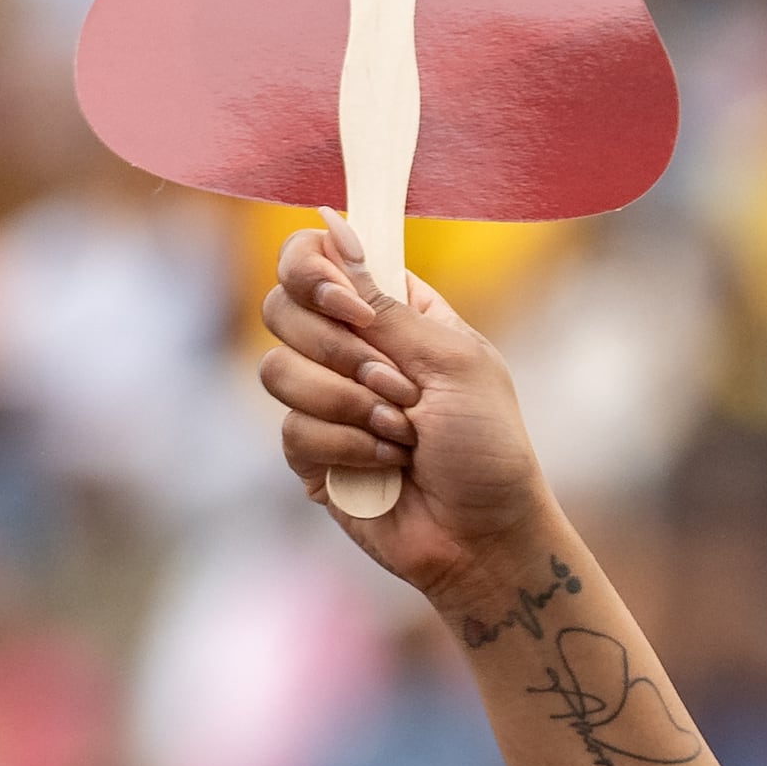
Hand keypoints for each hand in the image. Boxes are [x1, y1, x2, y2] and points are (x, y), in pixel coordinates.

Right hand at [258, 216, 553, 613]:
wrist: (486, 537)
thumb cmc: (490, 450)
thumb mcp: (455, 365)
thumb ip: (388, 305)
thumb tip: (333, 227)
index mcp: (394, 315)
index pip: (317, 258)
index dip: (315, 270)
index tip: (350, 304)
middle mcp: (351, 349)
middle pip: (281, 307)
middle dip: (341, 350)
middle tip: (400, 388)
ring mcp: (325, 400)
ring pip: (276, 369)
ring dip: (349, 405)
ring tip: (403, 434)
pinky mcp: (310, 453)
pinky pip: (291, 428)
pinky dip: (348, 447)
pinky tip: (389, 467)